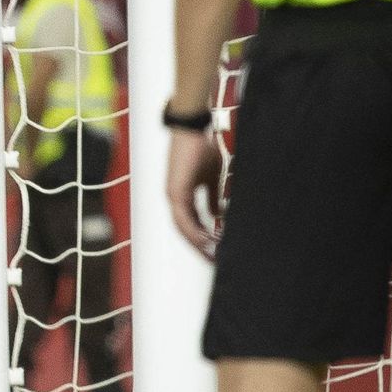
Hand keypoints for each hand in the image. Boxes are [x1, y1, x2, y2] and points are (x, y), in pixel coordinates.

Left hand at [166, 128, 222, 259]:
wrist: (193, 130)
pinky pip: (183, 217)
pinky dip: (194, 229)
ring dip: (197, 242)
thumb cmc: (203, 149)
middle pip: (185, 230)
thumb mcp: (213, 178)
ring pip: (182, 227)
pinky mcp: (175, 191)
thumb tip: (219, 216)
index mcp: (183, 195)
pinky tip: (206, 239)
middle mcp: (175, 198)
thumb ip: (214, 197)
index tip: (216, 250)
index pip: (191, 223)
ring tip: (211, 254)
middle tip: (213, 260)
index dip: (203, 237)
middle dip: (199, 246)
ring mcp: (173, 195)